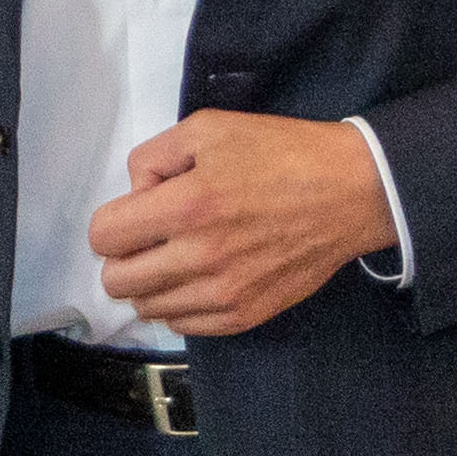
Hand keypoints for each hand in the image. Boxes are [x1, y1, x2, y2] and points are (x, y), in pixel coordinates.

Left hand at [85, 111, 396, 337]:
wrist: (351, 191)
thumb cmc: (280, 153)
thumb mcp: (208, 128)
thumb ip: (153, 158)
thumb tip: (135, 196)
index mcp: (186, 206)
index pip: (105, 237)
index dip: (113, 222)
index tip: (136, 213)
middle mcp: (200, 257)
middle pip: (117, 283)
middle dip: (124, 257)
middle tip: (151, 238)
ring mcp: (224, 293)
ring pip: (147, 308)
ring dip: (152, 283)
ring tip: (180, 256)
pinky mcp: (246, 315)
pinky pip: (184, 327)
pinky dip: (181, 305)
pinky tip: (200, 277)